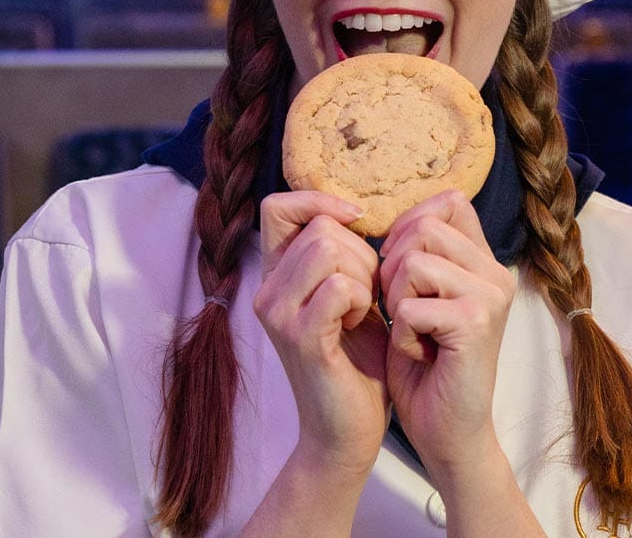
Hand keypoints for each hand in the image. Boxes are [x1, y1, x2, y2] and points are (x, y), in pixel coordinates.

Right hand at [255, 191, 389, 475]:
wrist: (347, 431)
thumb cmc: (356, 358)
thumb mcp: (345, 292)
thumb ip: (337, 253)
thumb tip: (351, 208)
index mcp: (275, 274)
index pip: (276, 206)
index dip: (317, 200)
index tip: (355, 221)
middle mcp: (267, 290)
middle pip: (319, 227)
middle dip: (359, 252)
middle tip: (364, 293)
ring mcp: (278, 314)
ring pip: (328, 250)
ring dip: (362, 275)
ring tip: (360, 308)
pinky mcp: (299, 338)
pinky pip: (338, 287)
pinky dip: (360, 300)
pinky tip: (357, 325)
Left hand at [378, 190, 515, 486]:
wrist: (446, 432)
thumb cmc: (424, 364)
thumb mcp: (417, 294)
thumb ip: (416, 253)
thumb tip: (388, 217)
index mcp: (484, 261)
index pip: (449, 201)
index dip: (409, 222)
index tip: (396, 261)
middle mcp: (496, 273)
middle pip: (424, 226)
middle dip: (393, 266)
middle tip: (402, 309)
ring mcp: (491, 296)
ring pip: (413, 261)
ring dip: (395, 298)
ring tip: (412, 329)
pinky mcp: (476, 323)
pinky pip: (410, 305)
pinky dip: (402, 331)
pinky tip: (420, 353)